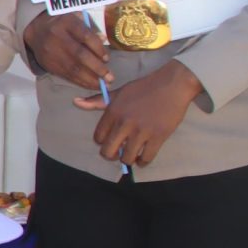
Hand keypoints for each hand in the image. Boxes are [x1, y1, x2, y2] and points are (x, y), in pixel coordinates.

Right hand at [25, 12, 111, 91]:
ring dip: (90, 79)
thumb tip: (103, 39)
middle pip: (79, 55)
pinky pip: (66, 75)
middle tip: (109, 77)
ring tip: (103, 84)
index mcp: (66, 22)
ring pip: (73, 68)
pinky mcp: (48, 64)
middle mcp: (57, 37)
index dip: (98, 48)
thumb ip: (90, 28)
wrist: (37, 30)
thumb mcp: (76, 18)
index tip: (107, 58)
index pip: (85, 36)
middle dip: (96, 68)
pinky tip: (91, 85)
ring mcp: (51, 52)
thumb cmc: (63, 24)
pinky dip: (80, 82)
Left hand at [74, 60, 202, 167]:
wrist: (172, 85)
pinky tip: (142, 158)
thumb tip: (75, 102)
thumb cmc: (144, 88)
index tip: (110, 141)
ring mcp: (141, 131)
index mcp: (113, 112)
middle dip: (111, 155)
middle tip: (118, 153)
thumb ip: (97, 101)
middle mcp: (124, 123)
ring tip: (131, 155)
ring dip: (128, 160)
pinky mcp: (158, 137)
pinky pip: (146, 158)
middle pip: (108, 152)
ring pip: (127, 158)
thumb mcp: (119, 92)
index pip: (98, 137)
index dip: (103, 142)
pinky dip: (143, 162)